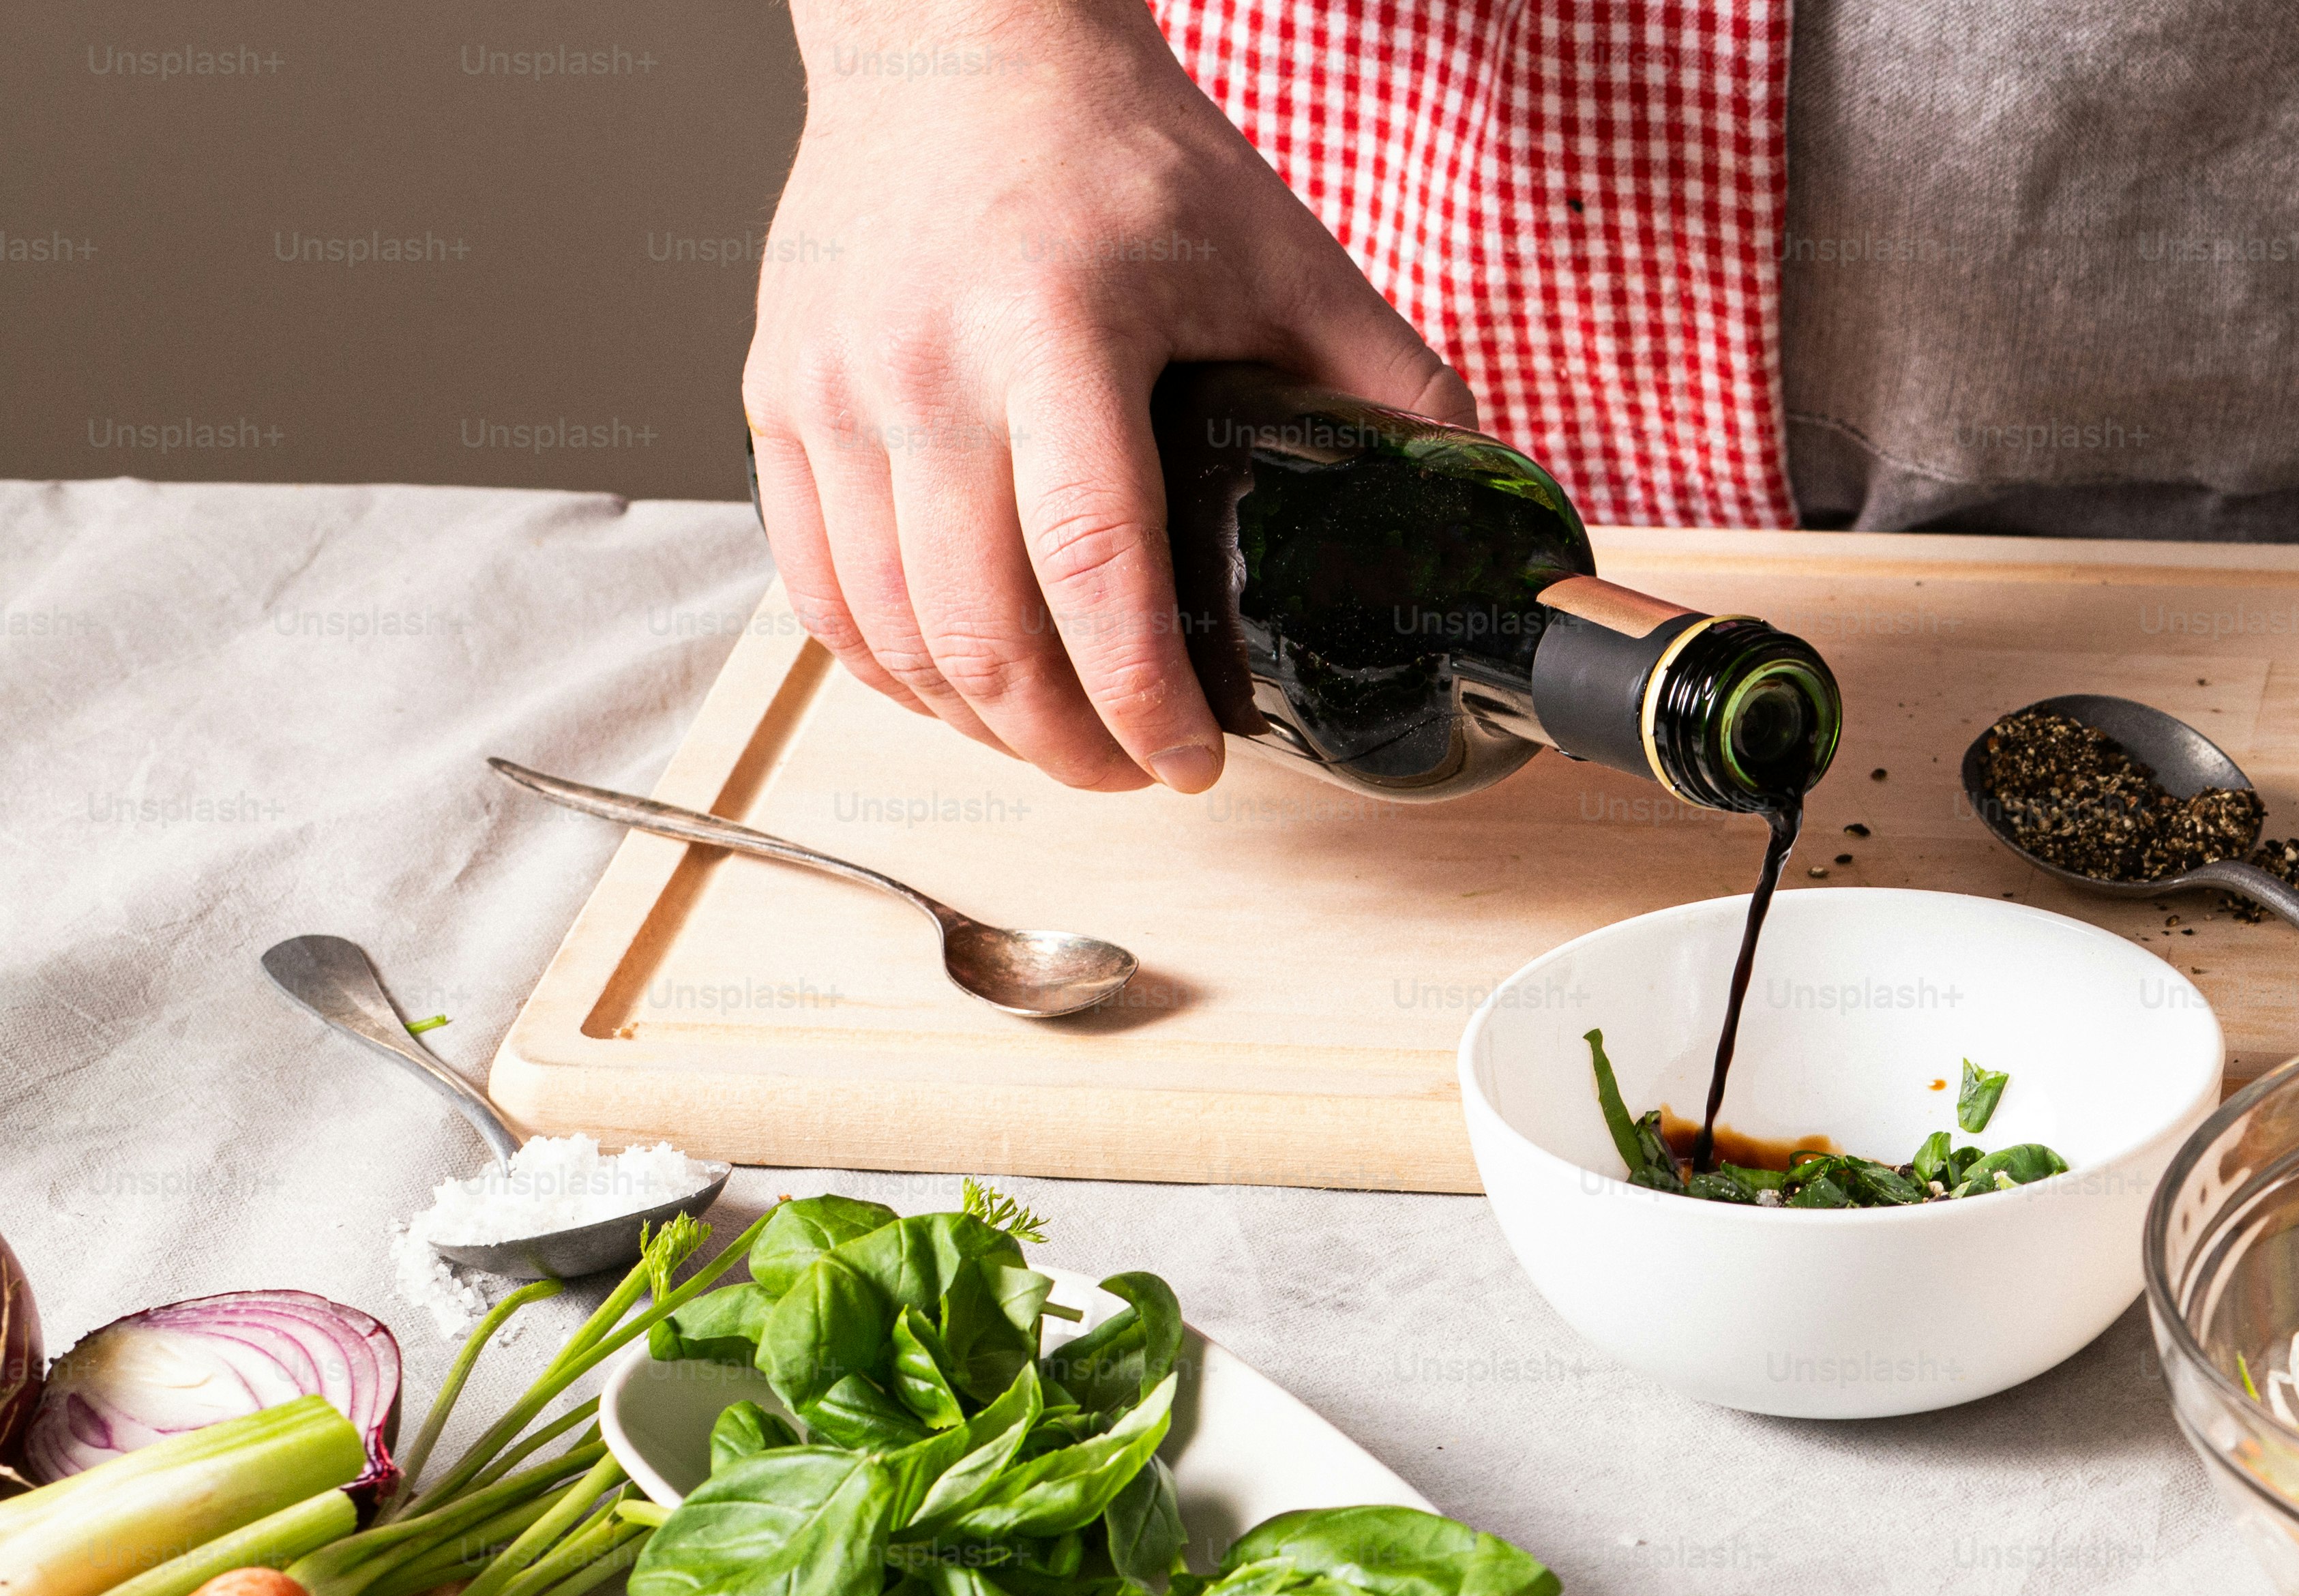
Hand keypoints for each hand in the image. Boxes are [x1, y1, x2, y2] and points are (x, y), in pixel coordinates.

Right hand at [745, 0, 1473, 791]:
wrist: (961, 41)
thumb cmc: (1123, 150)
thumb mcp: (1285, 254)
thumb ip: (1389, 386)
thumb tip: (1472, 511)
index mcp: (1055, 327)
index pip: (1091, 562)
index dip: (1143, 696)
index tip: (1192, 761)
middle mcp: (920, 364)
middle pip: (975, 629)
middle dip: (1066, 744)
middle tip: (1137, 771)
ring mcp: (831, 387)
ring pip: (887, 633)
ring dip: (980, 724)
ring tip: (1063, 742)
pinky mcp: (777, 400)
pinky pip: (816, 591)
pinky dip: (889, 670)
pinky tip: (962, 690)